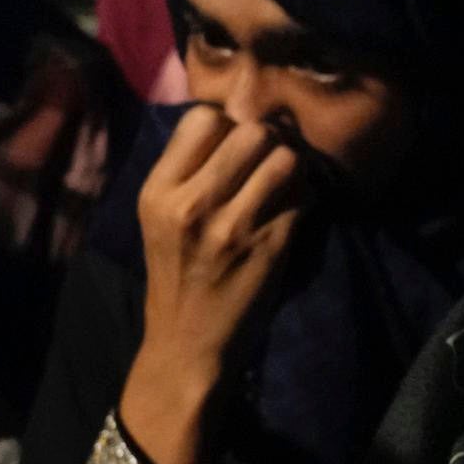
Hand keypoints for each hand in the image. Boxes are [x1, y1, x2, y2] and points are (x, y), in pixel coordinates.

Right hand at [116, 106, 303, 463]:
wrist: (187, 346)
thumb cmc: (175, 276)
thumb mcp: (160, 218)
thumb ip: (188, 172)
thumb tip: (237, 122)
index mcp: (158, 192)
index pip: (203, 118)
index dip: (228, 125)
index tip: (234, 147)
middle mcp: (192, 204)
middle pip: (252, 131)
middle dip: (269, 141)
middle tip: (269, 162)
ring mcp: (232, 227)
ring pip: (285, 158)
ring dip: (293, 167)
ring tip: (285, 185)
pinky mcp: (269, 248)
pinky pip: (303, 197)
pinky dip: (305, 199)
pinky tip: (293, 213)